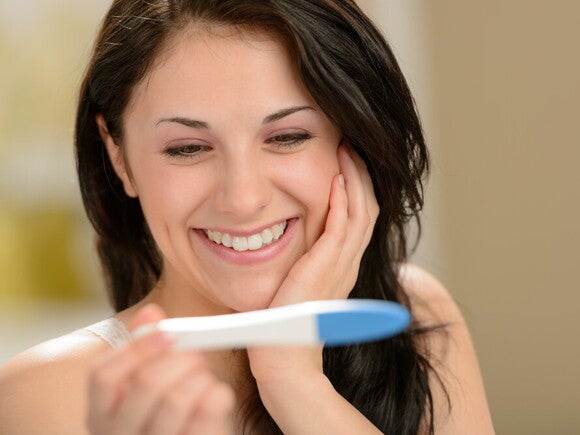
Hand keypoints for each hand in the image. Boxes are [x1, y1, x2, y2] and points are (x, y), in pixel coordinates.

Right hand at [87, 304, 234, 434]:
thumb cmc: (164, 412)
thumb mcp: (145, 381)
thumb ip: (143, 348)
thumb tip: (150, 312)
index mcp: (101, 413)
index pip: (102, 374)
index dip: (137, 347)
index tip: (167, 332)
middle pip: (146, 383)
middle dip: (179, 359)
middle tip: (195, 353)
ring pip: (176, 401)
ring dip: (199, 376)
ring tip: (204, 375)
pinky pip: (205, 416)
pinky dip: (217, 395)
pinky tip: (217, 393)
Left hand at [270, 145, 378, 306]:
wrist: (283, 354)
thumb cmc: (284, 322)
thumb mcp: (301, 283)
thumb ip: (306, 261)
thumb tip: (294, 238)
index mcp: (344, 266)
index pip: (360, 218)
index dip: (358, 187)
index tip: (347, 161)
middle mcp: (349, 263)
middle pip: (368, 209)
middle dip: (361, 175)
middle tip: (351, 146)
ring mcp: (341, 266)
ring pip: (360, 213)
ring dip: (354, 179)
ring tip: (346, 150)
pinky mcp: (325, 268)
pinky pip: (341, 227)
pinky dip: (341, 201)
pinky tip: (336, 179)